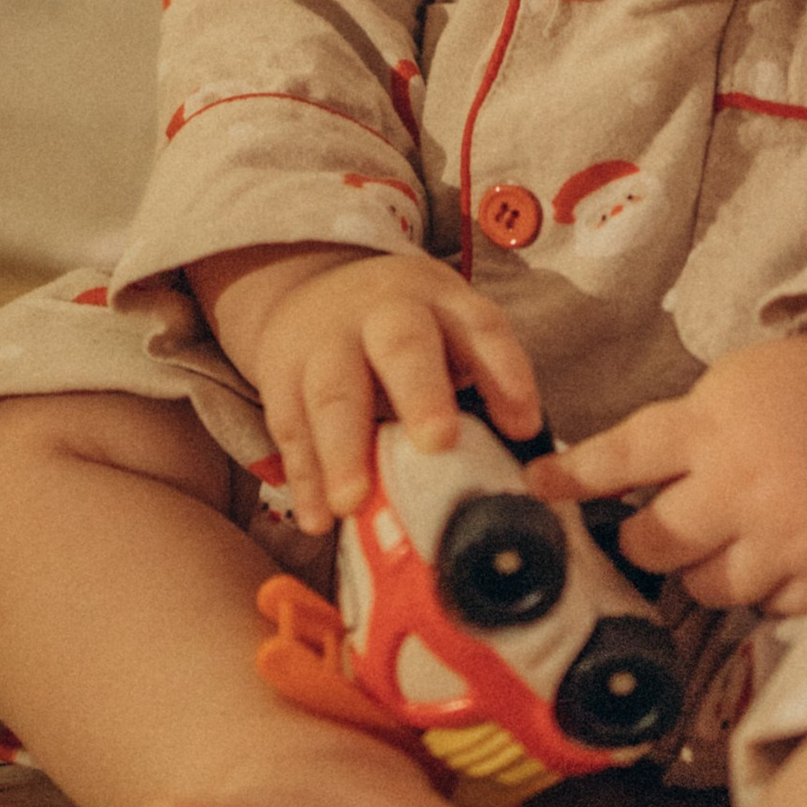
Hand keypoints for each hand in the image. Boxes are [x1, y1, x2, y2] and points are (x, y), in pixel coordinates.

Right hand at [192, 243, 542, 534]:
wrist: (311, 287)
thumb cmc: (402, 331)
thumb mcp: (447, 330)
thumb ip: (480, 383)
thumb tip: (523, 469)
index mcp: (440, 301)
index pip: (481, 327)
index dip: (505, 373)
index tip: (524, 427)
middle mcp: (384, 313)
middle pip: (402, 345)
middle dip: (421, 394)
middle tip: (437, 443)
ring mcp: (326, 342)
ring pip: (334, 392)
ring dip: (343, 450)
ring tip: (354, 503)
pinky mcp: (281, 376)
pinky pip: (290, 427)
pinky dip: (304, 477)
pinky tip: (318, 519)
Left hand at [541, 338, 806, 617]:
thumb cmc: (806, 388)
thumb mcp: (732, 387)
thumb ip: (682, 434)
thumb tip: (618, 480)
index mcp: (711, 428)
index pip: (622, 458)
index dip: (573, 477)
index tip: (536, 487)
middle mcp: (741, 486)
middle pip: (654, 542)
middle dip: (645, 537)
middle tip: (659, 524)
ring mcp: (785, 536)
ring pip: (706, 585)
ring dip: (705, 566)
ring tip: (731, 535)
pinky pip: (766, 606)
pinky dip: (764, 587)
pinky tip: (778, 552)